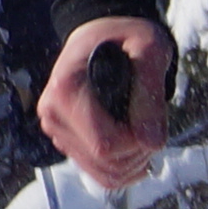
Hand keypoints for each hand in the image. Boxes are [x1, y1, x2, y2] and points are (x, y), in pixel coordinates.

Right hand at [35, 16, 172, 190]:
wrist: (101, 35)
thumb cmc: (125, 36)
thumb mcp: (149, 49)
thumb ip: (150, 94)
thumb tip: (151, 142)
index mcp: (66, 90)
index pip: (105, 144)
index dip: (138, 143)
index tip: (152, 121)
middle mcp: (53, 113)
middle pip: (105, 162)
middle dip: (139, 154)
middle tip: (154, 127)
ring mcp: (56, 129)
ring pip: (102, 173)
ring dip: (133, 163)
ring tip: (146, 133)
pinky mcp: (65, 139)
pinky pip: (97, 173)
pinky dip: (122, 168)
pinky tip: (136, 149)